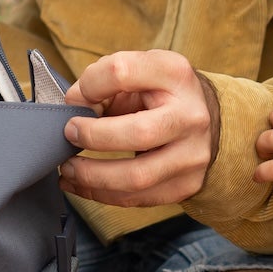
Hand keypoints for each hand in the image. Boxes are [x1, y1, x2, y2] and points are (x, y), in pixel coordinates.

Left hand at [58, 50, 219, 206]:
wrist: (204, 118)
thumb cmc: (159, 93)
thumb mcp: (137, 72)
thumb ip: (101, 82)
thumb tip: (73, 106)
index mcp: (175, 75)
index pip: (123, 73)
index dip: (90, 86)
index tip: (77, 98)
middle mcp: (191, 116)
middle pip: (139, 132)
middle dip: (94, 137)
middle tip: (70, 135)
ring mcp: (193, 154)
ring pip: (137, 176)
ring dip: (92, 176)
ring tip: (68, 169)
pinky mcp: (187, 184)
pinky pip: (137, 198)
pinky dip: (101, 194)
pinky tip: (81, 185)